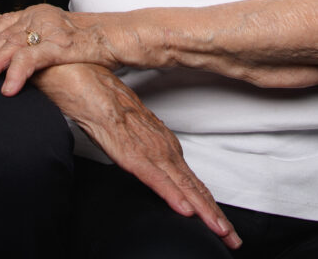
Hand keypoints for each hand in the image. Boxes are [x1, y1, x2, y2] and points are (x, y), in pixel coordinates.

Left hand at [0, 5, 115, 92]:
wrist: (120, 36)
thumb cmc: (94, 40)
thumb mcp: (60, 36)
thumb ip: (40, 41)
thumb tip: (22, 58)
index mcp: (39, 12)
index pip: (4, 24)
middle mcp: (40, 16)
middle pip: (2, 37)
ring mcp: (48, 29)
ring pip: (10, 47)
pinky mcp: (58, 44)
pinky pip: (30, 60)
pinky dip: (15, 75)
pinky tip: (7, 90)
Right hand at [36, 64, 240, 249]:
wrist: (83, 77)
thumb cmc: (101, 97)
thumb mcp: (126, 130)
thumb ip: (141, 147)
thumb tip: (149, 165)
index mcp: (161, 141)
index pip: (189, 179)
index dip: (207, 204)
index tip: (223, 226)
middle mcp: (160, 145)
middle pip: (192, 186)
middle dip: (214, 215)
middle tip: (233, 240)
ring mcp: (148, 148)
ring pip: (181, 185)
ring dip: (203, 210)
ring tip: (221, 231)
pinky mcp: (130, 151)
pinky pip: (154, 177)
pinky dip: (172, 194)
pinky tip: (185, 209)